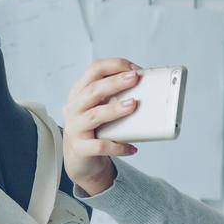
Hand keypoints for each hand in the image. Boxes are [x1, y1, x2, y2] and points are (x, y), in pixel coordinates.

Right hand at [62, 58, 143, 195]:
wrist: (79, 158)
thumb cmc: (95, 128)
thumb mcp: (101, 108)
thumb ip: (115, 97)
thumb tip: (149, 91)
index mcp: (80, 92)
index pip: (94, 70)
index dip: (114, 66)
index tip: (134, 69)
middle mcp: (74, 108)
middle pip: (93, 90)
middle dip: (115, 83)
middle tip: (134, 78)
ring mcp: (75, 128)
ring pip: (95, 115)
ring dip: (115, 109)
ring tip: (133, 105)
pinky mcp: (81, 148)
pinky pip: (101, 146)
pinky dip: (118, 146)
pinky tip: (132, 147)